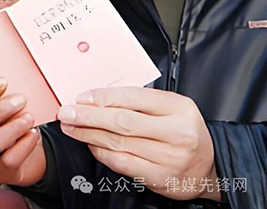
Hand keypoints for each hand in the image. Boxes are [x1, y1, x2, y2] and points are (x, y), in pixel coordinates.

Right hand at [0, 78, 45, 186]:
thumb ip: (11, 94)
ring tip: (29, 119)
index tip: (3, 81)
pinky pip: (8, 161)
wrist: (30, 156)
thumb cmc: (19, 129)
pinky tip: (32, 135)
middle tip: (21, 100)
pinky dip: (22, 146)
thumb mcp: (13, 110)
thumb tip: (18, 71)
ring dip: (11, 128)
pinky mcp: (0, 172)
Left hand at [58, 87, 219, 200]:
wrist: (208, 168)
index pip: (133, 97)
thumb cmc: (183, 131)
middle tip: (67, 112)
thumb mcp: (170, 108)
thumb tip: (98, 97)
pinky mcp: (159, 177)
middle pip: (123, 120)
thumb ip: (139, 101)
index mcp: (179, 107)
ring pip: (119, 142)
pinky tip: (90, 144)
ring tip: (71, 127)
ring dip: (88, 134)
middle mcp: (176, 132)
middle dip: (88, 116)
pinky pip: (122, 163)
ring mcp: (169, 157)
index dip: (103, 97)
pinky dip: (101, 152)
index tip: (81, 97)